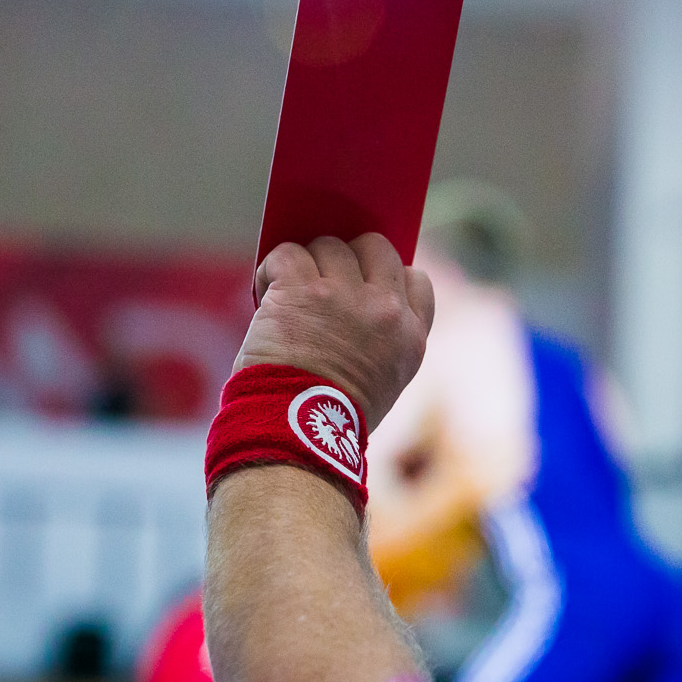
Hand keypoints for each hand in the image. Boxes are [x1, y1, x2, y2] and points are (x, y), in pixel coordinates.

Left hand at [237, 234, 434, 429]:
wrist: (295, 436)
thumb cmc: (327, 419)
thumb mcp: (379, 383)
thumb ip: (378, 339)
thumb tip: (350, 300)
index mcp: (410, 337)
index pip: (416, 280)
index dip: (387, 276)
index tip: (363, 286)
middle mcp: (386, 311)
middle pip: (376, 248)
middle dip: (348, 257)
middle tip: (322, 280)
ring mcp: (346, 296)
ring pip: (330, 245)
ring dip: (306, 262)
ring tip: (287, 290)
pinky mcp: (303, 290)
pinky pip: (289, 253)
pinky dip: (273, 266)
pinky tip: (265, 288)